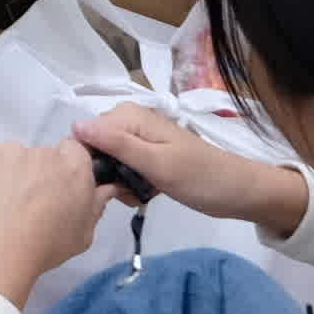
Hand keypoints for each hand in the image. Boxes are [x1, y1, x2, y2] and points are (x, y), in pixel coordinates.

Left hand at [0, 138, 110, 305]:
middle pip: (45, 155)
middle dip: (40, 173)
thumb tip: (105, 190)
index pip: (75, 151)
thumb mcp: (84, 234)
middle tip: (32, 202)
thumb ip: (96, 205)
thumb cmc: (45, 244)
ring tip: (8, 204)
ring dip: (14, 173)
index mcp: (76, 166)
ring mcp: (14, 149)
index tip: (60, 186)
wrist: (1, 247)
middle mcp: (47, 151)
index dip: (67, 168)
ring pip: (16, 157)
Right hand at [77, 102, 307, 236]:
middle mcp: (132, 123)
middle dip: (104, 172)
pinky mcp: (149, 158)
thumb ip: (116, 144)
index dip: (90, 158)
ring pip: (109, 161)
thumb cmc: (200, 177)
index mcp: (131, 117)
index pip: (87, 132)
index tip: (103, 181)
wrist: (238, 193)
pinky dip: (129, 184)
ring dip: (118, 182)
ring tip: (136, 194)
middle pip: (96, 147)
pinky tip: (142, 195)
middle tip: (125, 191)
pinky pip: (124, 169)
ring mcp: (141, 141)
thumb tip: (75, 126)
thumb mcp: (156, 163)